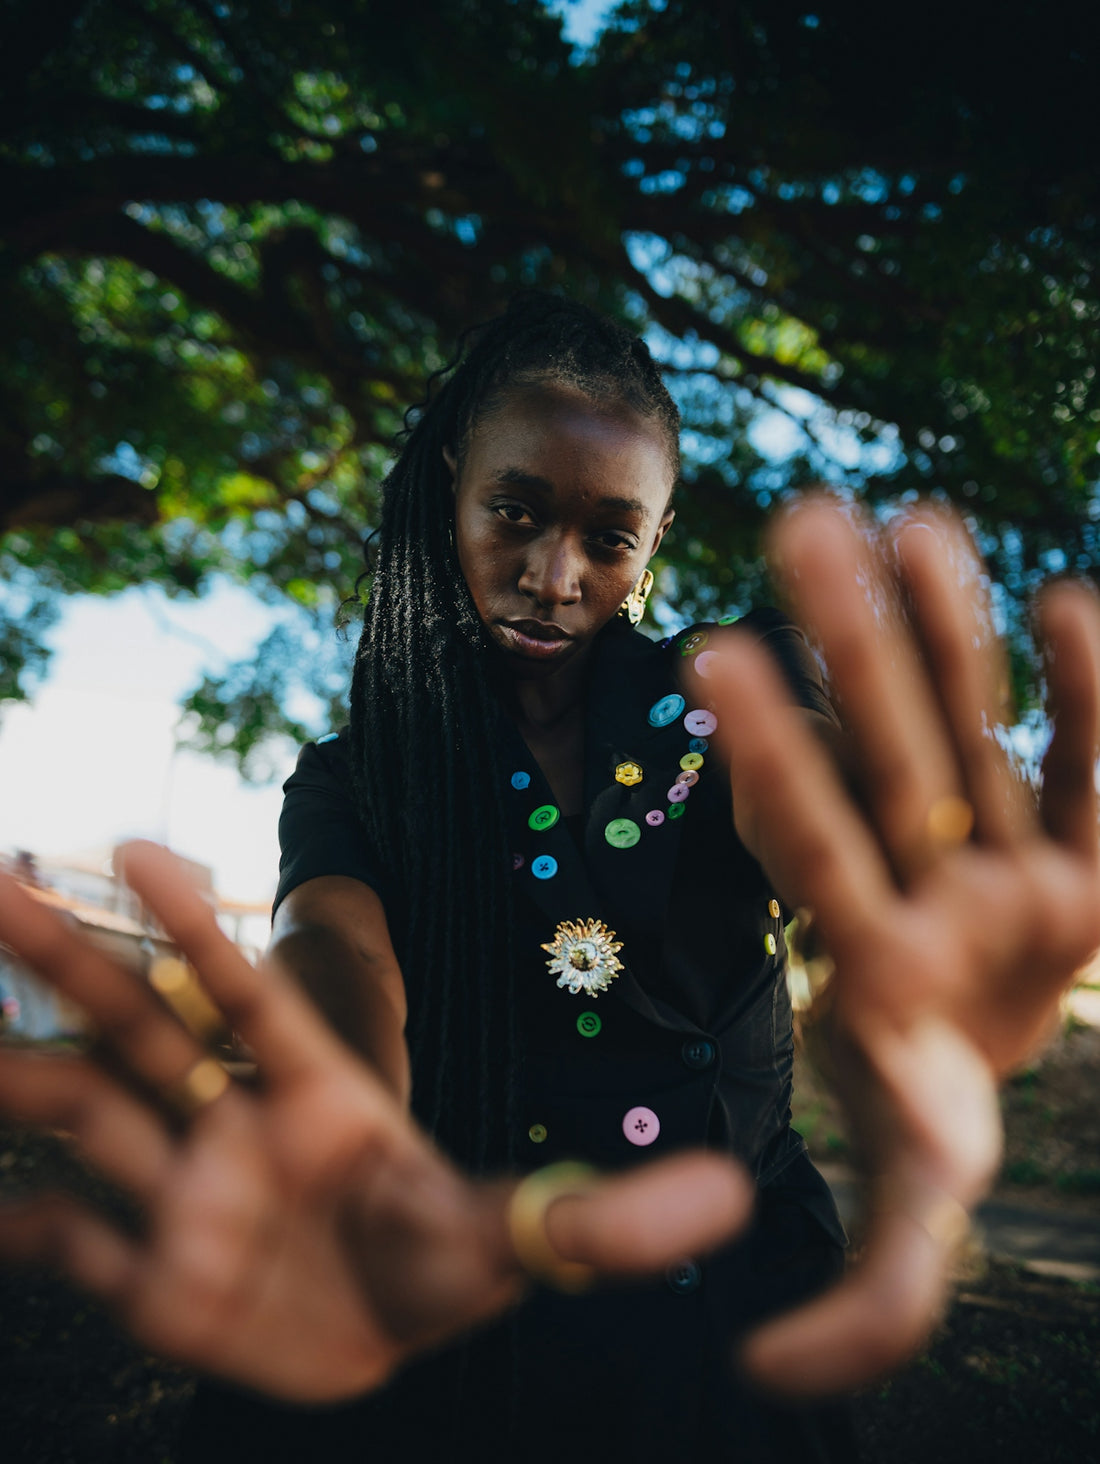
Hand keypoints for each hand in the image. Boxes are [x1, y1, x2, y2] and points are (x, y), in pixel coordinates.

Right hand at [0, 843, 748, 1400]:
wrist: (389, 1333)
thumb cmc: (449, 1256)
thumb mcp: (530, 1242)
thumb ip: (614, 1224)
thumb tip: (737, 1199)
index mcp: (320, 1094)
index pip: (253, 993)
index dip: (203, 922)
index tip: (141, 845)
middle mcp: (234, 1127)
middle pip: (141, 1024)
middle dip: (71, 955)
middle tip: (2, 880)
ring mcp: (182, 1199)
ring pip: (81, 1114)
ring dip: (16, 1074)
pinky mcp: (149, 1279)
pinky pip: (66, 1243)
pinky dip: (18, 1227)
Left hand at [705, 497, 1099, 1394]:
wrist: (1000, 1066)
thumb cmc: (939, 1125)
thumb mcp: (922, 1212)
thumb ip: (869, 1296)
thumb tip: (770, 1372)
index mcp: (870, 951)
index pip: (805, 840)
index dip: (766, 755)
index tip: (710, 656)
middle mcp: (927, 881)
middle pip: (884, 747)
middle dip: (846, 642)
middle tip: (795, 519)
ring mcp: (1005, 852)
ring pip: (973, 721)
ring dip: (948, 624)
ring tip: (909, 514)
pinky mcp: (1092, 852)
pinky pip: (1095, 761)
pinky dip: (1093, 693)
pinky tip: (1070, 596)